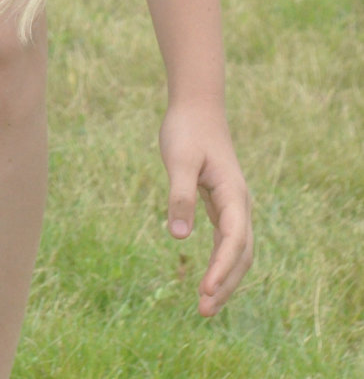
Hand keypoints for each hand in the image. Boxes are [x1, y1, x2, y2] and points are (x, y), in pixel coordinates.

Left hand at [159, 101, 252, 316]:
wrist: (196, 108)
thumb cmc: (186, 131)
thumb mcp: (178, 161)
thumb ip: (179, 196)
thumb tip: (179, 237)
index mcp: (233, 194)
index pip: (233, 241)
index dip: (221, 268)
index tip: (205, 289)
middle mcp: (240, 204)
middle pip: (241, 254)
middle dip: (226, 284)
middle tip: (204, 311)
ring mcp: (234, 205)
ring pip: (237, 250)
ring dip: (225, 277)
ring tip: (205, 303)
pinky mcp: (223, 203)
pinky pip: (228, 240)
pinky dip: (222, 261)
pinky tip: (209, 277)